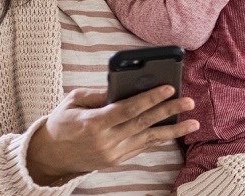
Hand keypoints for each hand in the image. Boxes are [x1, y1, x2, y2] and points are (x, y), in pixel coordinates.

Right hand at [24, 86, 198, 185]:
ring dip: (173, 130)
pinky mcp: (117, 160)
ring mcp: (113, 153)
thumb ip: (98, 93)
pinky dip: (159, 138)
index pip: (128, 109)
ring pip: (148, 139)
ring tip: (193, 123)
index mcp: (93, 123)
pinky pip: (143, 147)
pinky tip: (174, 130)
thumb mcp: (74, 101)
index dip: (149, 98)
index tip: (168, 88)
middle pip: (143, 123)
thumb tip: (123, 84)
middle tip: (188, 101)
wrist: (51, 155)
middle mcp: (105, 141)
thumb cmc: (62, 122)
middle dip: (168, 111)